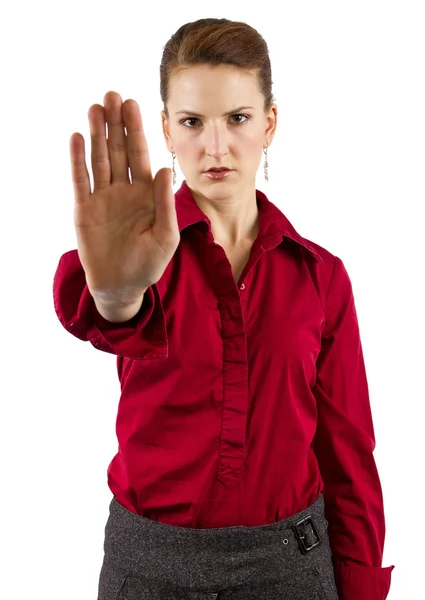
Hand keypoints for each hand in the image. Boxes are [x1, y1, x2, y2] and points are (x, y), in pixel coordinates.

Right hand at [69, 90, 179, 302]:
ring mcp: (103, 198)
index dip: (136, 131)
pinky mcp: (85, 209)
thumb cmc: (148, 264)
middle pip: (118, 150)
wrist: (122, 286)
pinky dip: (78, 160)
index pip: (141, 156)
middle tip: (112, 94)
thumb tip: (166, 170)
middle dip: (116, 124)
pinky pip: (81, 180)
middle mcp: (124, 191)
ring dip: (97, 134)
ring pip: (99, 159)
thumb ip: (166, 205)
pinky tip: (78, 138)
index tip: (133, 104)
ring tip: (95, 108)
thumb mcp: (166, 237)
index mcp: (146, 194)